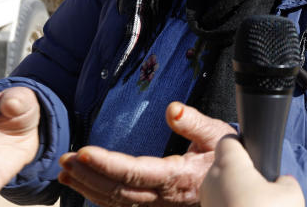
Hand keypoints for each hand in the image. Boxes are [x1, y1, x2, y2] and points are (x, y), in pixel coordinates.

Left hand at [57, 101, 235, 206]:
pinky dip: (100, 197)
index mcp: (179, 179)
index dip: (108, 165)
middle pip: (119, 191)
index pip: (136, 173)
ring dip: (88, 187)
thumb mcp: (218, 135)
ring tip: (64, 172)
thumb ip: (194, 123)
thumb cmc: (231, 155)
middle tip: (64, 160)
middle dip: (89, 175)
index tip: (84, 153)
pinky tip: (84, 186)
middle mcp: (166, 198)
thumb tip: (172, 109)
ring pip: (118, 203)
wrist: (243, 185)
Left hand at [200, 135, 303, 206]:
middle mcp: (211, 180)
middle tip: (262, 189)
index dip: (243, 145)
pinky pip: (220, 205)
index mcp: (229, 165)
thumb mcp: (291, 195)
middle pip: (224, 166)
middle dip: (241, 174)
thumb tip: (281, 182)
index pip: (229, 140)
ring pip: (220, 189)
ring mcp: (206, 202)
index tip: (255, 156)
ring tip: (258, 205)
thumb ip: (285, 181)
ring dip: (236, 195)